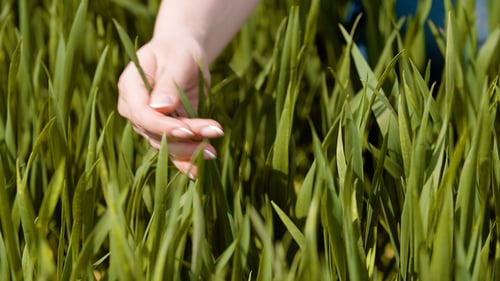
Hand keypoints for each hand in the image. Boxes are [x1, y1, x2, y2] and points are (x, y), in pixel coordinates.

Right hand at [117, 37, 223, 177]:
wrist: (182, 54)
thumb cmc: (178, 51)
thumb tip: (160, 108)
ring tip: (213, 154)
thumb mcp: (176, 60)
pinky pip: (172, 150)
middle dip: (184, 141)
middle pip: (155, 134)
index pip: (143, 114)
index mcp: (130, 88)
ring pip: (166, 145)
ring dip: (190, 152)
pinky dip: (186, 161)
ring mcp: (148, 124)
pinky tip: (200, 172)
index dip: (164, 126)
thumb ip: (168, 84)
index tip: (188, 129)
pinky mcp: (164, 132)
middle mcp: (134, 110)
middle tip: (213, 140)